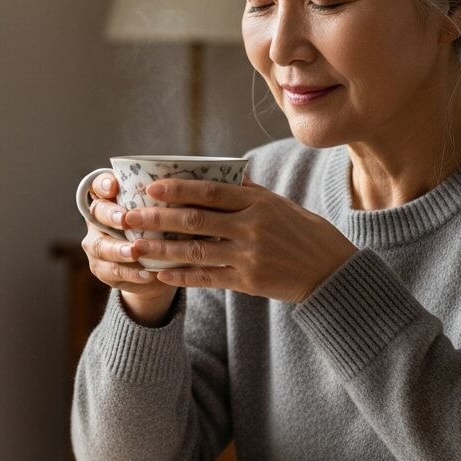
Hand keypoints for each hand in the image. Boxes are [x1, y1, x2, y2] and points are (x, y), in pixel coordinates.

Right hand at [80, 173, 177, 325]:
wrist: (157, 268)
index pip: (99, 184)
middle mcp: (100, 219)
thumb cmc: (164, 229)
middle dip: (111, 215)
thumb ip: (171, 201)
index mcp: (113, 198)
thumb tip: (202, 185)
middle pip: (97, 213)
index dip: (103, 184)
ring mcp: (99, 245)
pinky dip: (130, 273)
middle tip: (126, 220)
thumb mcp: (168, 213)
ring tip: (134, 251)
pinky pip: (112, 272)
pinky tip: (146, 274)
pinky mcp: (103, 269)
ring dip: (119, 249)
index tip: (115, 187)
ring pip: (101, 246)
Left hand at [122, 177, 356, 302]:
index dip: (178, 189)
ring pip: (195, 250)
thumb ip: (248, 194)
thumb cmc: (305, 234)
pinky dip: (182, 275)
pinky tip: (160, 273)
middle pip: (195, 220)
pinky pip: (207, 278)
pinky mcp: (248, 282)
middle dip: (157, 218)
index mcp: (258, 203)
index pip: (210, 192)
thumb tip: (219, 178)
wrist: (332, 273)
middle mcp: (251, 228)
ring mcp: (249, 256)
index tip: (151, 187)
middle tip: (128, 215)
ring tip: (135, 246)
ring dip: (161, 249)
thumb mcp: (280, 205)